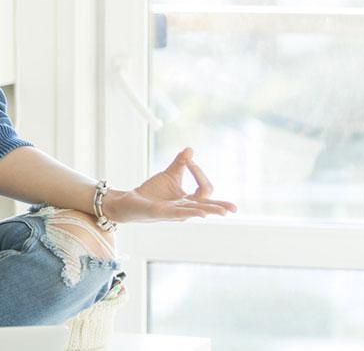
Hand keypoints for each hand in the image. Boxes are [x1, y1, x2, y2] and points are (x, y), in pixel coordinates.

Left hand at [103, 147, 237, 223]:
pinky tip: (201, 213)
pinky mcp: (161, 213)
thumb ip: (180, 164)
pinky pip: (178, 213)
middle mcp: (184, 208)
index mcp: (188, 200)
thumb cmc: (152, 191)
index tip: (189, 160)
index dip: (199, 173)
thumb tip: (190, 149)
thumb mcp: (169, 175)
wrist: (130, 200)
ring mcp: (174, 213)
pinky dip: (190, 212)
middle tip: (234, 208)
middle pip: (206, 206)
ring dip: (210, 210)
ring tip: (224, 212)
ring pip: (195, 211)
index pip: (203, 189)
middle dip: (220, 207)